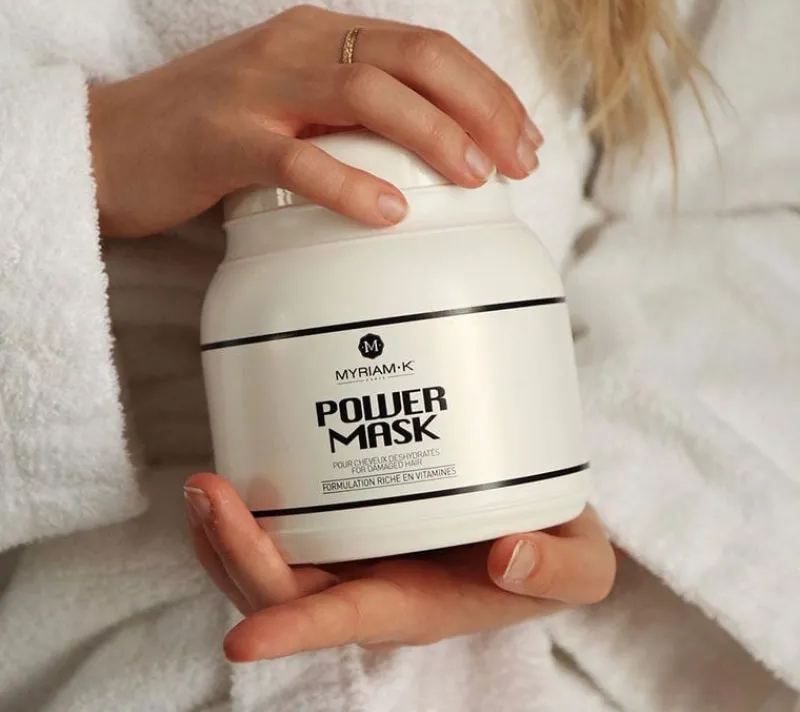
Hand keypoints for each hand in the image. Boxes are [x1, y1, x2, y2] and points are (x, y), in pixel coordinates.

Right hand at [89, 5, 542, 236]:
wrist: (111, 143)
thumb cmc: (210, 133)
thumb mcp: (293, 106)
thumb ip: (352, 116)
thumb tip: (430, 154)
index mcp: (322, 35)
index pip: (428, 47)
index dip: (488, 91)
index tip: (524, 141)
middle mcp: (297, 45)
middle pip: (415, 57)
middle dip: (481, 108)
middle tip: (518, 162)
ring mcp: (258, 88)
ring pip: (365, 93)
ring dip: (432, 134)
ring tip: (473, 178)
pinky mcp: (222, 137)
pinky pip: (296, 158)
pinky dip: (349, 183)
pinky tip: (389, 212)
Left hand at [184, 474, 615, 660]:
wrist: (527, 522)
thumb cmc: (547, 547)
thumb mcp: (579, 563)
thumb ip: (560, 570)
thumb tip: (507, 557)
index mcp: (418, 606)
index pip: (348, 621)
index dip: (296, 633)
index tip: (243, 643)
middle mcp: (368, 587)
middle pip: (281, 592)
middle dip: (235, 553)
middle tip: (207, 488)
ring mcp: (347, 557)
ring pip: (264, 567)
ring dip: (222, 536)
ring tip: (202, 484)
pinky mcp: (342, 523)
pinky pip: (277, 532)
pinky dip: (243, 517)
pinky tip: (232, 482)